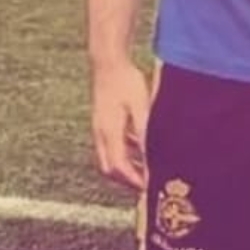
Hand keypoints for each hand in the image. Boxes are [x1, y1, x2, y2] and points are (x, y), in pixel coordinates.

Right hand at [90, 59, 151, 191]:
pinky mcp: (101, 121)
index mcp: (109, 132)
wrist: (108, 62)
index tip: (149, 187)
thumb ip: (144, 131)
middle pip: (109, 168)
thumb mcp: (140, 105)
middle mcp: (100, 134)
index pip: (119, 167)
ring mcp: (99, 128)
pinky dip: (123, 153)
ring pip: (108, 158)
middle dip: (126, 179)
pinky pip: (109, 145)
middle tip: (146, 184)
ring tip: (145, 170)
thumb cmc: (126, 81)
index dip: (133, 180)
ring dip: (125, 167)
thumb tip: (150, 155)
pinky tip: (139, 147)